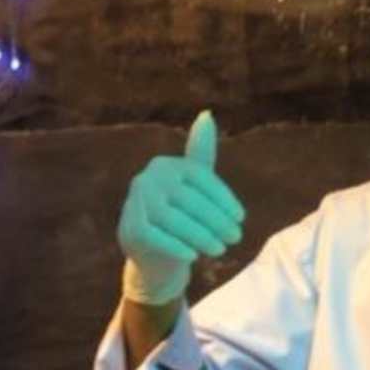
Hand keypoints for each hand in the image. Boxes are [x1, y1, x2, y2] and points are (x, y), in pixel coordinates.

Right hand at [117, 110, 244, 305]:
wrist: (152, 255)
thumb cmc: (179, 215)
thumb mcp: (192, 184)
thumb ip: (200, 153)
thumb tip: (207, 113)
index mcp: (165, 165)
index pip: (200, 179)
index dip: (223, 199)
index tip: (240, 219)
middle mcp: (146, 179)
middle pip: (188, 200)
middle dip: (215, 221)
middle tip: (236, 238)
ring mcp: (135, 203)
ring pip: (174, 220)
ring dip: (201, 236)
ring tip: (220, 249)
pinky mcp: (129, 228)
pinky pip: (156, 237)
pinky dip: (176, 246)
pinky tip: (194, 256)